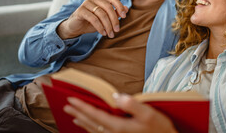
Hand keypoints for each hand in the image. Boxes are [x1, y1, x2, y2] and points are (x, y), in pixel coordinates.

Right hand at [57, 0, 127, 38]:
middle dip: (114, 20)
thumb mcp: (105, 19)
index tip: (124, 17)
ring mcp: (86, 3)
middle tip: (117, 30)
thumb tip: (127, 9)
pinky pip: (93, 19)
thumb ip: (115, 13)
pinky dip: (100, 27)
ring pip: (101, 14)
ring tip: (110, 34)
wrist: (76, 27)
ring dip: (108, 26)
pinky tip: (103, 33)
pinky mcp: (80, 11)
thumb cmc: (92, 22)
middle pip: (108, 7)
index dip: (120, 7)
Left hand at [63, 93, 177, 132]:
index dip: (82, 106)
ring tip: (73, 117)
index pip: (95, 115)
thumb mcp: (149, 113)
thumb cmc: (159, 128)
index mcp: (119, 126)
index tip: (71, 99)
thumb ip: (132, 104)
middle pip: (91, 123)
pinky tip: (90, 128)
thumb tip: (115, 97)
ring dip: (82, 122)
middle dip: (78, 113)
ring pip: (94, 130)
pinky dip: (91, 130)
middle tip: (66, 106)